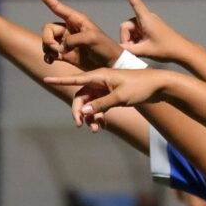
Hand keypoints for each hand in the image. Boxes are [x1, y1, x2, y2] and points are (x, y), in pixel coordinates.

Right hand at [32, 0, 122, 69]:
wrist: (111, 65)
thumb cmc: (106, 48)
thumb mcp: (92, 39)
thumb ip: (73, 39)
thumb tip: (60, 47)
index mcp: (76, 20)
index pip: (57, 6)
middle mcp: (69, 28)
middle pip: (47, 29)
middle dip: (47, 39)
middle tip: (56, 49)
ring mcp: (66, 41)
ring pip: (47, 41)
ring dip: (48, 49)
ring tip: (58, 56)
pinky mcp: (66, 54)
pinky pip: (49, 52)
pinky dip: (48, 56)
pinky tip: (51, 61)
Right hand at [44, 68, 168, 130]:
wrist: (159, 85)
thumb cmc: (140, 87)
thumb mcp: (120, 97)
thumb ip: (101, 104)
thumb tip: (84, 111)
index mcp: (100, 76)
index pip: (76, 79)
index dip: (60, 80)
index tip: (46, 78)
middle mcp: (101, 81)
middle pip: (82, 96)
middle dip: (79, 111)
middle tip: (79, 125)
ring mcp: (107, 89)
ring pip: (91, 104)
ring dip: (90, 116)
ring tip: (95, 129)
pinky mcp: (113, 96)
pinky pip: (100, 106)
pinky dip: (99, 115)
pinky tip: (101, 125)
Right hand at [117, 0, 194, 62]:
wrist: (183, 52)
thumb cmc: (168, 49)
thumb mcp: (146, 50)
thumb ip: (130, 50)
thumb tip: (119, 49)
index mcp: (146, 19)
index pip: (134, 1)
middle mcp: (146, 18)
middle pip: (126, 26)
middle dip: (127, 38)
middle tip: (133, 50)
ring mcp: (148, 24)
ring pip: (131, 31)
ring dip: (132, 41)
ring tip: (141, 50)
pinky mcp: (149, 29)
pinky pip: (136, 34)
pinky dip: (136, 41)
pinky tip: (142, 48)